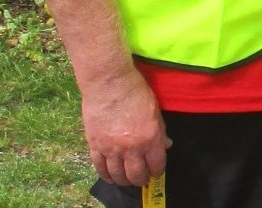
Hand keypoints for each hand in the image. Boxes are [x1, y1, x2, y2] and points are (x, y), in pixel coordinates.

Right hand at [79, 69, 170, 186]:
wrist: (108, 81)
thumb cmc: (135, 91)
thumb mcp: (155, 110)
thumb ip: (160, 131)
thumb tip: (165, 146)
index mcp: (150, 138)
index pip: (156, 165)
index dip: (157, 171)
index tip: (155, 171)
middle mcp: (131, 147)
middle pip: (136, 175)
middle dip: (140, 179)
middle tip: (141, 177)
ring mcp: (111, 148)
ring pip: (117, 175)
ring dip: (123, 180)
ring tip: (126, 179)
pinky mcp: (95, 144)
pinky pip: (100, 166)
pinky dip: (105, 174)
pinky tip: (109, 176)